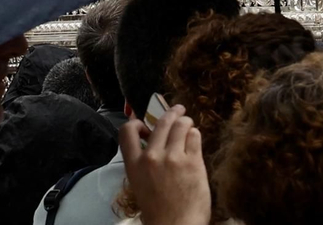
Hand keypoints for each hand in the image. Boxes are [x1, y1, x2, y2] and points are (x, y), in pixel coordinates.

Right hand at [118, 107, 210, 224]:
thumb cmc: (158, 211)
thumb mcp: (141, 185)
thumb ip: (145, 163)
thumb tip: (154, 142)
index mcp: (134, 166)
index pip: (127, 132)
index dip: (136, 122)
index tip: (145, 122)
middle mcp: (152, 157)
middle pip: (162, 121)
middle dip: (172, 113)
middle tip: (178, 111)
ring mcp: (173, 157)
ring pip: (181, 124)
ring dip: (186, 122)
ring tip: (188, 126)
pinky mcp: (192, 160)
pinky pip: (195, 136)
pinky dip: (195, 135)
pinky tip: (194, 142)